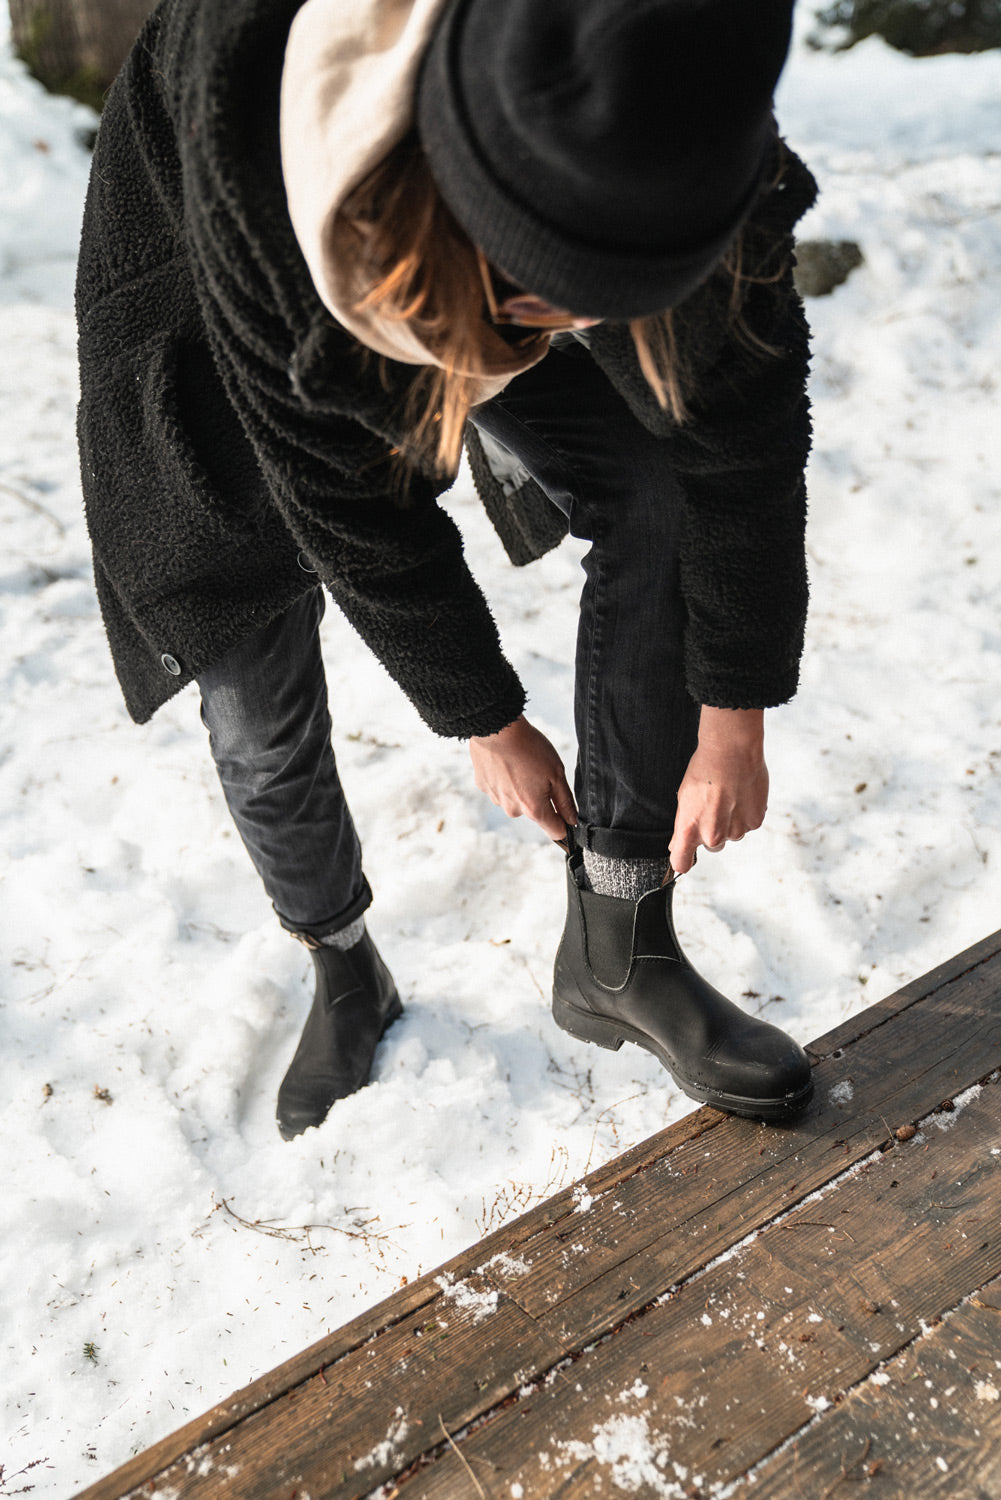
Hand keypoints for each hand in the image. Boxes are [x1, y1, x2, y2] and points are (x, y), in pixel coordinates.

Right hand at [469, 715, 576, 841]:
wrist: (496, 729)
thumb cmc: (528, 748)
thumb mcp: (557, 773)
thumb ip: (565, 801)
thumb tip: (572, 820)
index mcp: (534, 809)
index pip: (555, 831)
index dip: (564, 823)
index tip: (566, 814)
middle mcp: (513, 810)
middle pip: (534, 812)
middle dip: (540, 797)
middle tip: (540, 772)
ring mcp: (496, 798)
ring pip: (515, 799)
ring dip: (520, 786)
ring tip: (521, 763)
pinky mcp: (483, 786)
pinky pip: (500, 787)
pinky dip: (505, 778)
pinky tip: (507, 761)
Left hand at [669, 707, 767, 874]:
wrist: (732, 750)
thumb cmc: (703, 770)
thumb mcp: (684, 798)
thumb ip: (683, 825)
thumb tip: (677, 846)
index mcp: (690, 830)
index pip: (681, 863)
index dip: (683, 859)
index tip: (685, 855)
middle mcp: (713, 836)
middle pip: (712, 847)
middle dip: (712, 832)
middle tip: (714, 806)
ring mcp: (736, 830)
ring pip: (732, 835)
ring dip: (731, 822)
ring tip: (729, 796)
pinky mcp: (755, 822)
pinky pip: (748, 824)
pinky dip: (746, 814)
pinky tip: (742, 794)